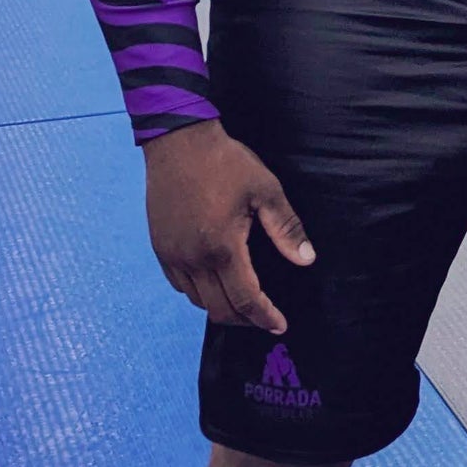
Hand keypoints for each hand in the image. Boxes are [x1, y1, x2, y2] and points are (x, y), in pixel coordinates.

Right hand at [142, 119, 313, 330]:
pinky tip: (213, 284)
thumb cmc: (225, 162)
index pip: (246, 299)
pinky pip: (179, 285)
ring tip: (243, 303)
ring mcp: (172, 254)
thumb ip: (286, 228)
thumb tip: (306, 259)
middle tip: (265, 317)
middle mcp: (193, 259)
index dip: (265, 317)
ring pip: (198, 300)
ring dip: (222, 307)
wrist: (178, 141)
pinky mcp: (160, 246)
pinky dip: (199, 293)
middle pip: (220, 309)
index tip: (280, 325)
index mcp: (222, 247)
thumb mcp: (265, 190)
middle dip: (246, 319)